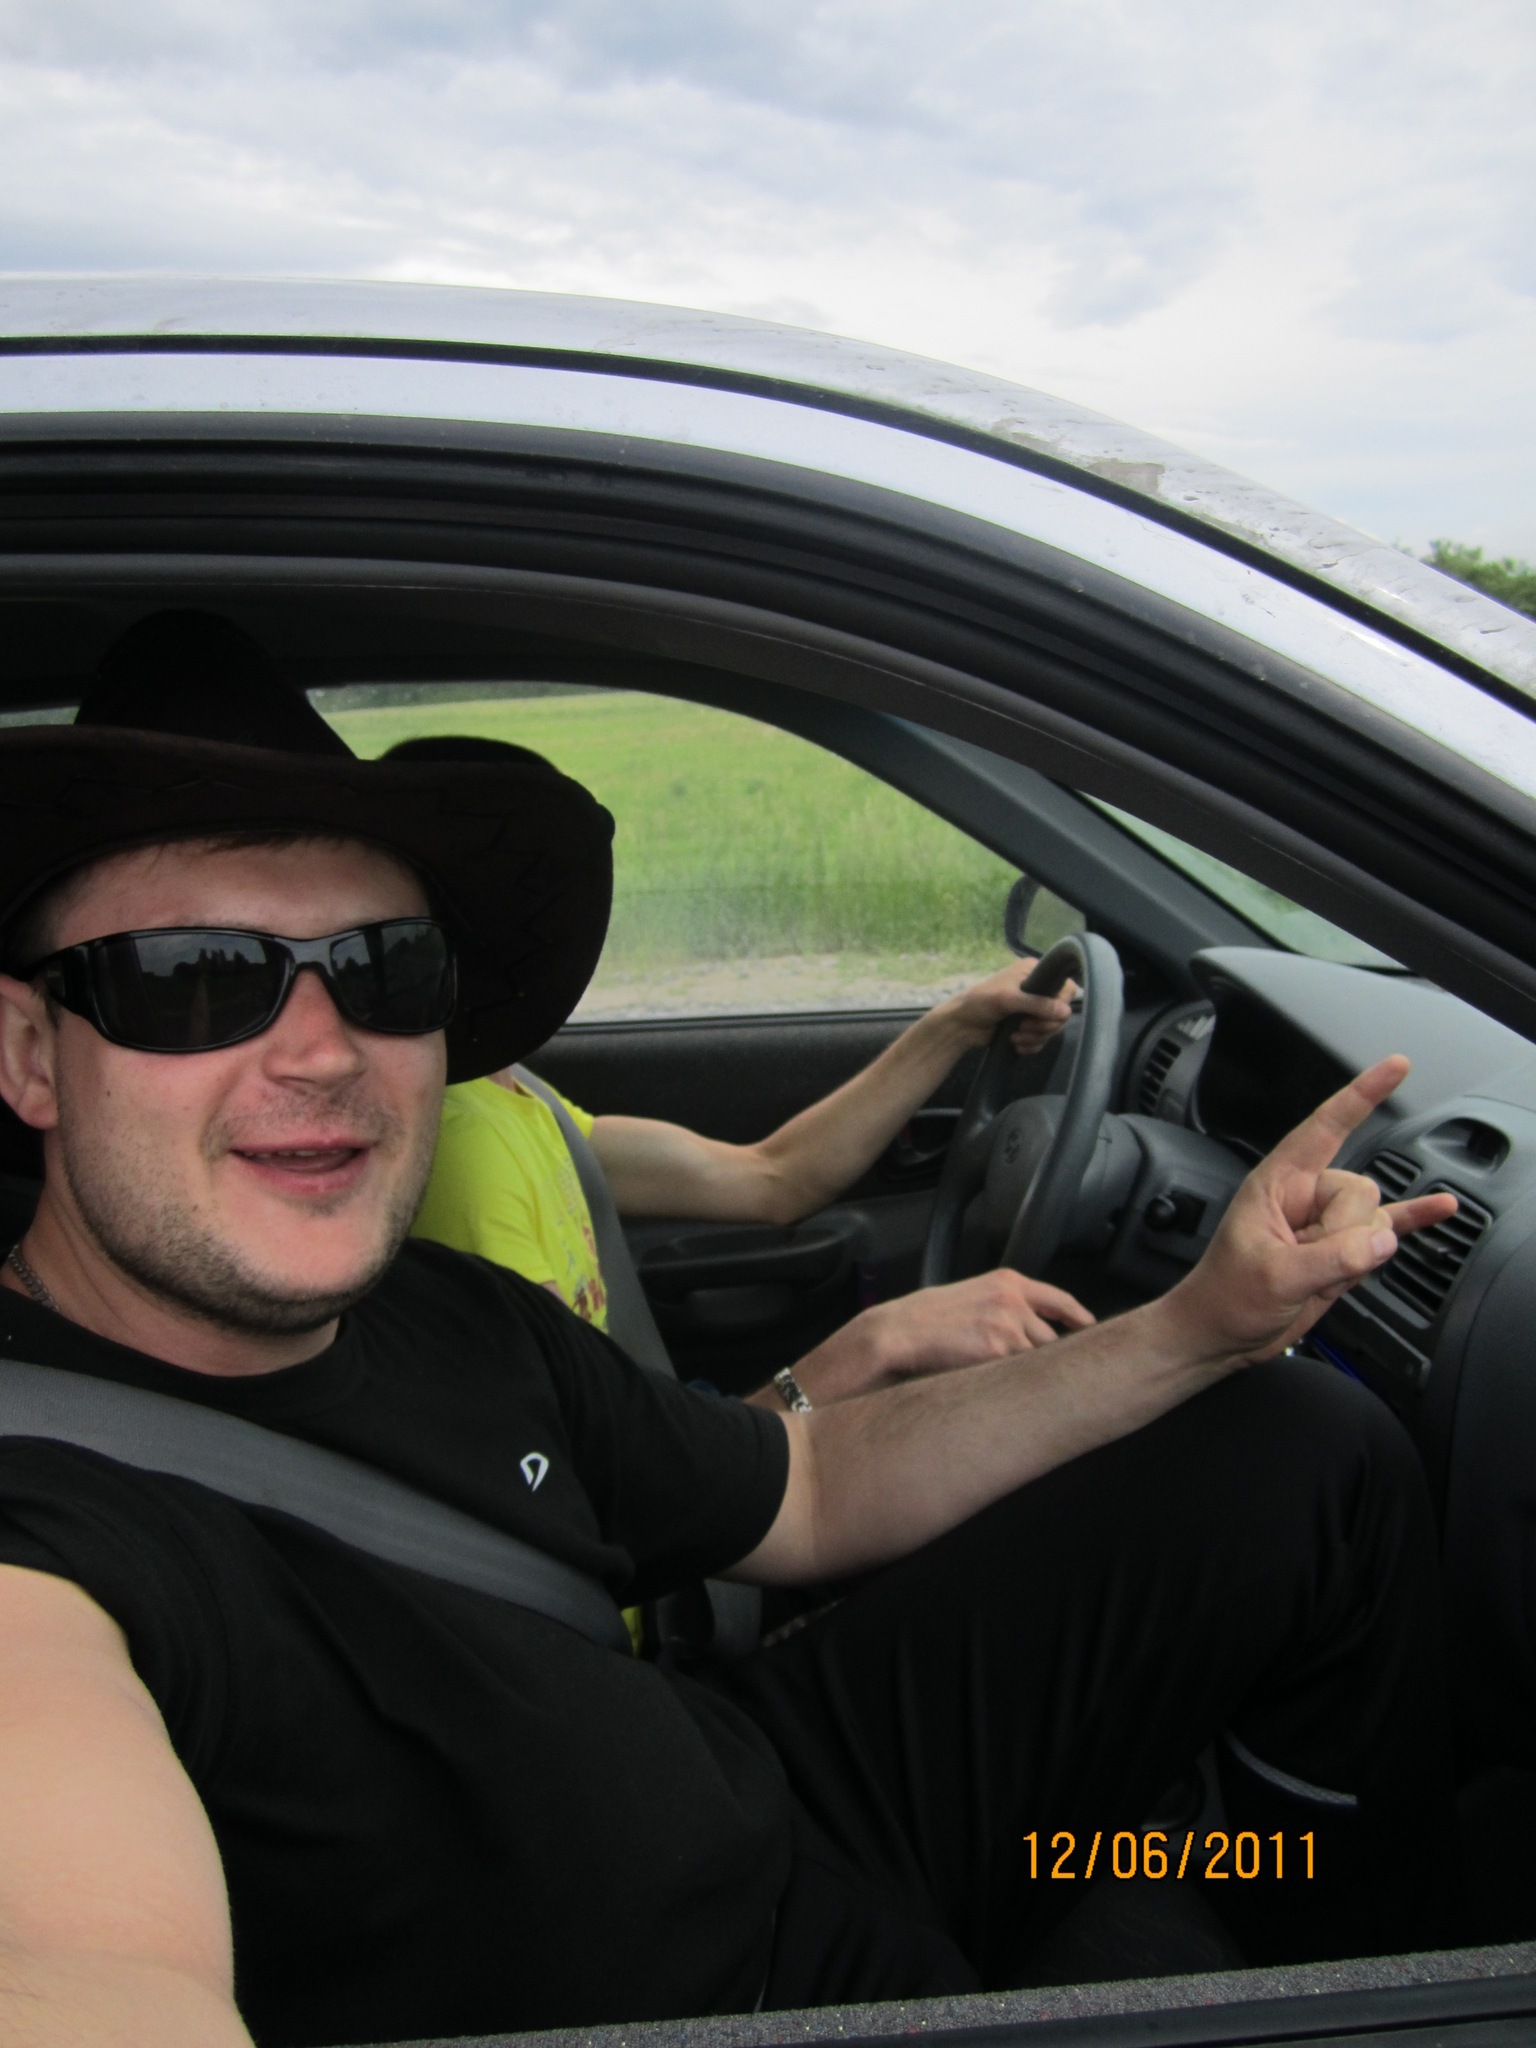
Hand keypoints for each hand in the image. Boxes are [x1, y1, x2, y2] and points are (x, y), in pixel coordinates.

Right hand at [787, 1268, 1095, 1403]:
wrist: (896, 1333)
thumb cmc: (924, 1319)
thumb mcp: (968, 1296)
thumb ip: (1001, 1305)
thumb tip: (1026, 1328)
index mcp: (1006, 1282)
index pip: (1059, 1299)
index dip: (1079, 1317)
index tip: (1089, 1329)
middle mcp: (1013, 1300)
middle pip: (1051, 1338)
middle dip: (1043, 1357)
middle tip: (1035, 1373)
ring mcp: (1009, 1325)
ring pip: (1037, 1360)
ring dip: (1025, 1373)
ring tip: (1005, 1383)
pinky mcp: (999, 1352)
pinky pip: (1019, 1376)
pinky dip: (1013, 1385)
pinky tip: (996, 1388)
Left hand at [939, 961, 1076, 1056]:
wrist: (961, 1026)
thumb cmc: (980, 1003)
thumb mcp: (1007, 999)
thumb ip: (1037, 1004)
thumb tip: (1066, 1012)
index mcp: (1034, 972)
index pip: (1065, 988)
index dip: (1059, 1004)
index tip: (1045, 1014)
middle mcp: (1038, 989)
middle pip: (1061, 1012)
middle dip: (1043, 1025)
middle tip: (1024, 1027)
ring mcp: (1034, 1010)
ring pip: (1052, 1029)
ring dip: (1035, 1037)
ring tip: (1015, 1037)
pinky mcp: (1028, 1027)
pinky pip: (1042, 1040)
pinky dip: (1031, 1045)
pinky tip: (1016, 1044)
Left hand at [1162, 1056, 1456, 1366]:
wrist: (1223, 1334)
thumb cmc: (1227, 1296)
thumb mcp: (1274, 1276)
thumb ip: (1331, 1257)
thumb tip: (1382, 1240)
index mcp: (1278, 1182)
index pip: (1325, 1126)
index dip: (1361, 1095)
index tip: (1396, 1066)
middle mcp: (1306, 1195)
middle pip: (1360, 1189)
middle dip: (1346, 1231)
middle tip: (1309, 1261)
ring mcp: (1328, 1224)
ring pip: (1374, 1219)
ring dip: (1358, 1253)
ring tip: (1317, 1275)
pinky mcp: (1345, 1250)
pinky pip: (1388, 1226)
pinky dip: (1415, 1218)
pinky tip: (1442, 1208)